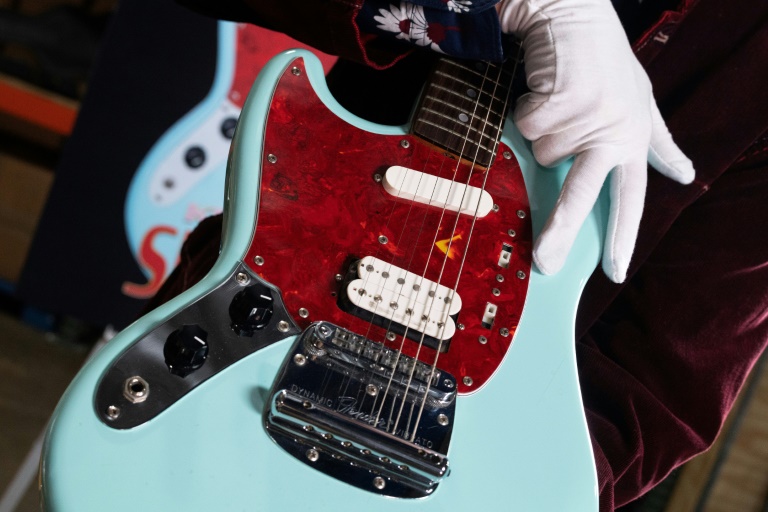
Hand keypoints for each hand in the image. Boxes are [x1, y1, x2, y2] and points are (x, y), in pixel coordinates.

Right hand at [496, 0, 694, 282]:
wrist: (575, 14)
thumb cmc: (602, 60)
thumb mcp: (640, 102)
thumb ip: (658, 143)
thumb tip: (686, 175)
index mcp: (634, 138)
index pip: (631, 196)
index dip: (621, 235)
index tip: (614, 270)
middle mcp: (615, 132)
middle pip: (582, 194)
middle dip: (560, 230)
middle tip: (546, 263)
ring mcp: (590, 117)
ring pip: (542, 153)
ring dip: (539, 131)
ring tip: (555, 101)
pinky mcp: (564, 101)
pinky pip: (527, 128)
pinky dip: (525, 110)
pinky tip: (543, 87)